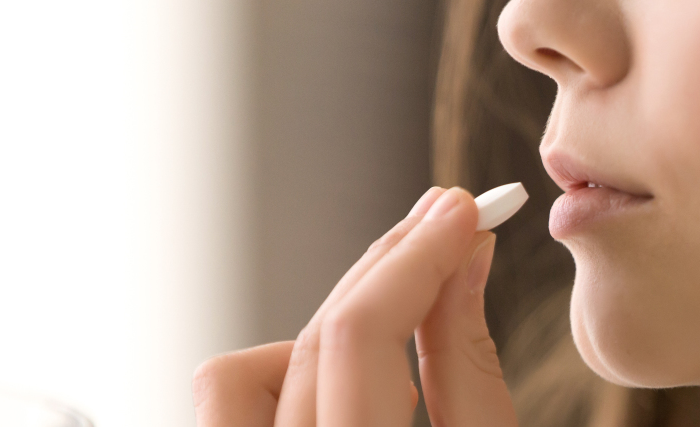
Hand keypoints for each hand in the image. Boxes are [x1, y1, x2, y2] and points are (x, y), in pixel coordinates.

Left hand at [191, 187, 517, 426]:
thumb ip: (469, 365)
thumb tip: (464, 260)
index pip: (363, 336)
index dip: (416, 261)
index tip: (462, 214)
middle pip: (315, 338)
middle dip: (388, 272)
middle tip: (445, 224)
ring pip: (239, 372)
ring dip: (321, 336)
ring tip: (395, 349)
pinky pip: (230, 405)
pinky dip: (286, 377)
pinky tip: (352, 391)